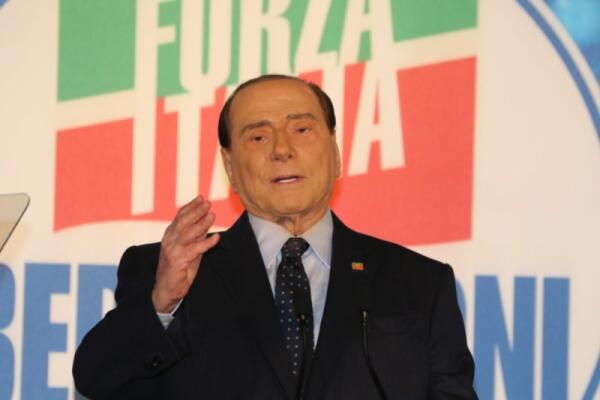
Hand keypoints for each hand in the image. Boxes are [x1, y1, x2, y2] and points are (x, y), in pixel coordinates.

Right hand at [152, 196, 219, 312]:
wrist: (166, 290)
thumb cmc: (178, 270)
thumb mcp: (188, 250)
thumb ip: (195, 238)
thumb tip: (206, 224)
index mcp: (170, 236)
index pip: (180, 217)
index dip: (190, 206)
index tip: (201, 198)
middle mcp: (169, 241)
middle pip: (183, 222)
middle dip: (196, 211)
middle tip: (208, 203)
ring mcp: (172, 250)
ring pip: (188, 233)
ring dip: (201, 223)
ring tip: (212, 215)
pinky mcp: (178, 261)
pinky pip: (195, 250)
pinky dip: (206, 243)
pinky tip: (216, 238)